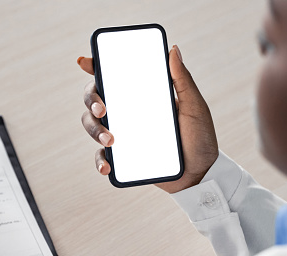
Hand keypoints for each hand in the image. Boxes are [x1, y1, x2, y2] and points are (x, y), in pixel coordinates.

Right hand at [79, 45, 218, 192]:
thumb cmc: (199, 138)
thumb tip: (173, 50)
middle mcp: (128, 112)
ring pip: (92, 125)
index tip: (85, 63)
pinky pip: (102, 157)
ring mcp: (123, 134)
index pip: (114, 77)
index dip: (96, 67)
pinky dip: (100, 161)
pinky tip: (107, 166)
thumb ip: (183, 80)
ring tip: (109, 140)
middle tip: (101, 109)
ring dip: (94, 129)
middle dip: (91, 100)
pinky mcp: (123, 158)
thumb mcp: (194, 107)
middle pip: (95, 98)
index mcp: (142, 95)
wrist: (200, 174)